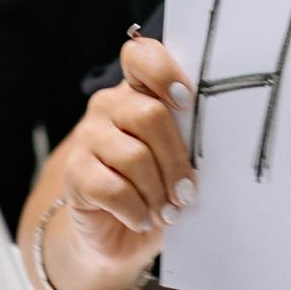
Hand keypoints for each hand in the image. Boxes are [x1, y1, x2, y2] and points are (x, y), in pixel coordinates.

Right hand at [43, 36, 197, 289]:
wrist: (113, 233)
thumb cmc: (155, 188)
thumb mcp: (175, 158)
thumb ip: (188, 137)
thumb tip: (216, 140)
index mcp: (136, 92)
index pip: (141, 56)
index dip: (164, 72)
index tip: (186, 101)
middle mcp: (107, 106)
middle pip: (150, 115)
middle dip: (175, 160)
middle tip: (187, 193)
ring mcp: (87, 137)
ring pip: (134, 156)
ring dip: (158, 192)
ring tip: (167, 212)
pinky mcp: (74, 174)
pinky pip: (114, 189)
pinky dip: (137, 211)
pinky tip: (142, 219)